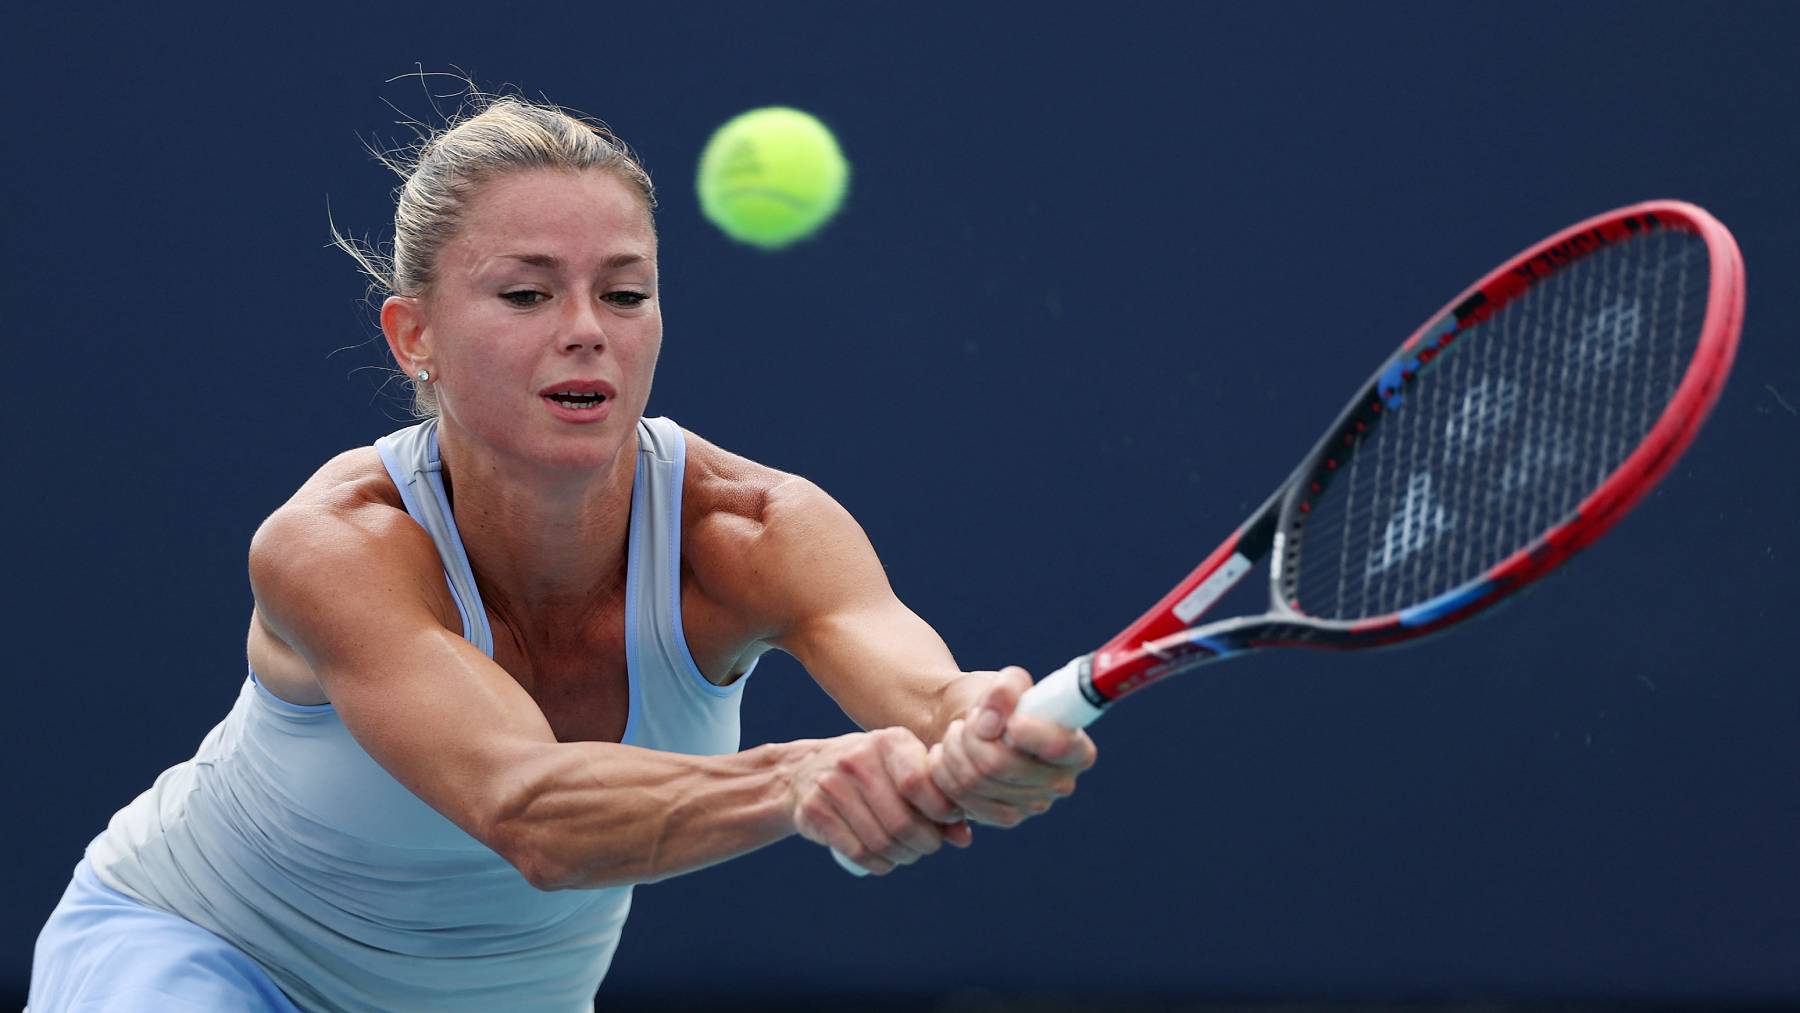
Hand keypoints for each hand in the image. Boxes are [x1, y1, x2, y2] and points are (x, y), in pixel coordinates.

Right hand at [788, 727, 972, 874]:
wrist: (807, 770)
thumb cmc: (875, 774)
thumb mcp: (906, 772)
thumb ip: (939, 801)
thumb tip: (964, 839)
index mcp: (889, 741)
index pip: (919, 784)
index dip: (941, 811)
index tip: (949, 821)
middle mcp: (858, 758)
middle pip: (902, 821)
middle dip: (925, 843)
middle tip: (928, 846)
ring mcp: (832, 784)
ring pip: (881, 841)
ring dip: (903, 856)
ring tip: (907, 853)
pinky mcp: (815, 810)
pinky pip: (858, 852)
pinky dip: (879, 865)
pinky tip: (885, 860)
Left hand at [929, 667, 1097, 826]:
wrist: (974, 726)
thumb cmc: (1000, 703)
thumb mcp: (1006, 682)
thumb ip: (1006, 689)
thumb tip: (991, 724)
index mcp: (1076, 748)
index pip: (1060, 747)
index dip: (1031, 733)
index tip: (1010, 721)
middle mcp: (1060, 783)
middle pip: (1001, 765)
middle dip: (972, 736)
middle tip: (969, 720)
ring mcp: (1032, 806)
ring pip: (975, 781)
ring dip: (954, 750)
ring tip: (956, 732)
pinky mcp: (1003, 818)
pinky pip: (961, 798)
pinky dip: (943, 771)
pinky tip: (947, 755)